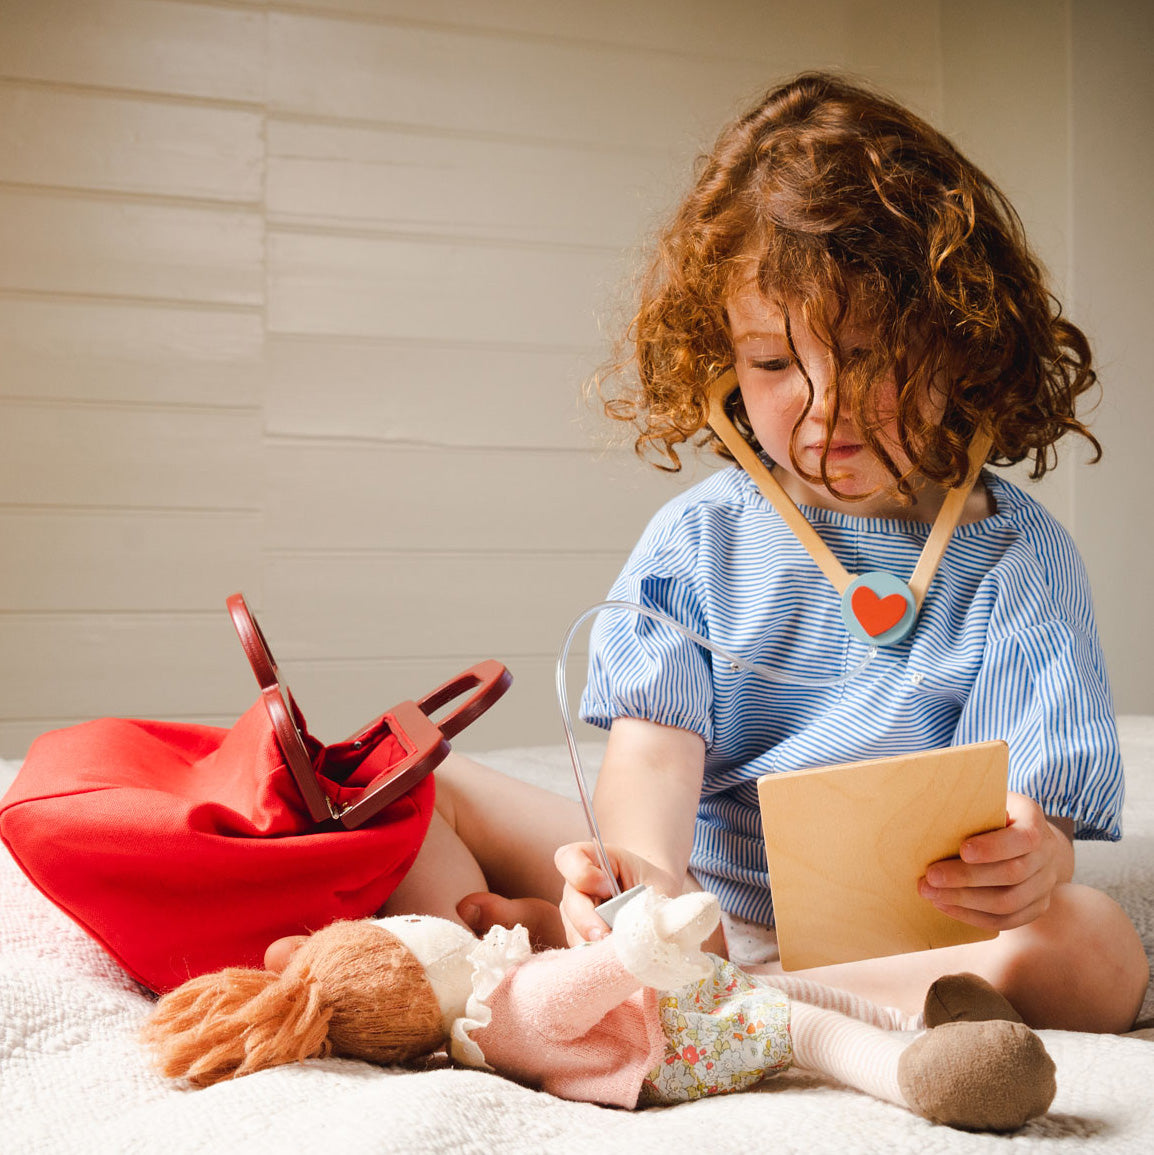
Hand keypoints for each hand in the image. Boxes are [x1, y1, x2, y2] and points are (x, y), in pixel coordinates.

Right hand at [554, 841, 679, 945]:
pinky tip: (612, 959)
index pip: (570, 858)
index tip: (607, 887)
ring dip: (592, 943)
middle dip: (587, 920)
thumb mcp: (657, 885)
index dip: (583, 873)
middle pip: (570, 900)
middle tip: (605, 935)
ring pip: (572, 929)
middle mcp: (578, 886)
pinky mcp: (578, 937)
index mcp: (594, 861)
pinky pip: (579, 949)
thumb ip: (649, 899)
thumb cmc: (656, 887)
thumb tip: (639, 927)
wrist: (657, 903)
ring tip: (616, 951)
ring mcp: (574, 913)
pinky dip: (595, 957)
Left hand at [917, 792, 1074, 930]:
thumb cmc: (996, 813)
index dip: (994, 847)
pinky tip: (945, 906)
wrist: (1031, 838)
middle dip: (967, 878)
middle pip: (1012, 874)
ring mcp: (1045, 884)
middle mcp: (1046, 854)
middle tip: (930, 877)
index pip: (1023, 839)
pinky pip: (1007, 920)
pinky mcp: (1036, 906)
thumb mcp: (988, 800)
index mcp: (1034, 821)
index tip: (962, 850)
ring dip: (964, 901)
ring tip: (931, 894)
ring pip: (1008, 903)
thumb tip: (937, 818)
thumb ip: (972, 808)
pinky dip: (973, 917)